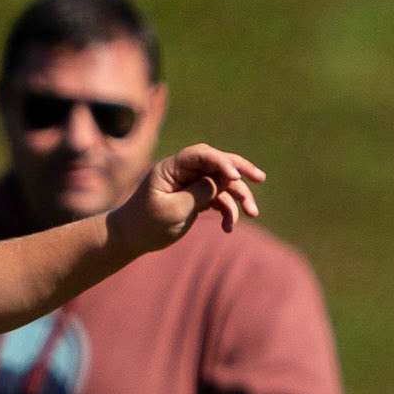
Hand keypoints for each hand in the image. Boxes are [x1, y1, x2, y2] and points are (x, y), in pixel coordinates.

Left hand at [109, 144, 263, 256]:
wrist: (132, 238)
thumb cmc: (147, 224)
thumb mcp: (175, 210)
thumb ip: (200, 193)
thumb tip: (225, 180)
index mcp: (172, 168)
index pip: (202, 155)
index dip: (221, 162)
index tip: (235, 176)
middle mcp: (184, 171)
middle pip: (218, 164)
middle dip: (240, 172)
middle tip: (260, 178)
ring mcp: (192, 184)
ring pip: (223, 184)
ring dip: (239, 198)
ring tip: (252, 214)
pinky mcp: (197, 197)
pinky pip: (219, 200)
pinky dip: (227, 212)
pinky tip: (229, 228)